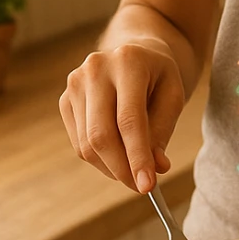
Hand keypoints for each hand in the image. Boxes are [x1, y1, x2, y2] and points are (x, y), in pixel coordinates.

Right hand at [59, 42, 185, 193]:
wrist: (135, 52)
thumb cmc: (158, 76)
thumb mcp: (173, 96)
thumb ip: (162, 131)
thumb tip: (155, 168)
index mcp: (128, 61)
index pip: (129, 120)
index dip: (137, 157)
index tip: (148, 186)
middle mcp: (96, 69)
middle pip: (101, 135)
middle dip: (121, 169)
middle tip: (141, 187)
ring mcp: (75, 83)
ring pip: (87, 144)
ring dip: (111, 168)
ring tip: (133, 171)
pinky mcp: (65, 99)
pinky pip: (79, 143)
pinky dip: (99, 159)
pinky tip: (117, 155)